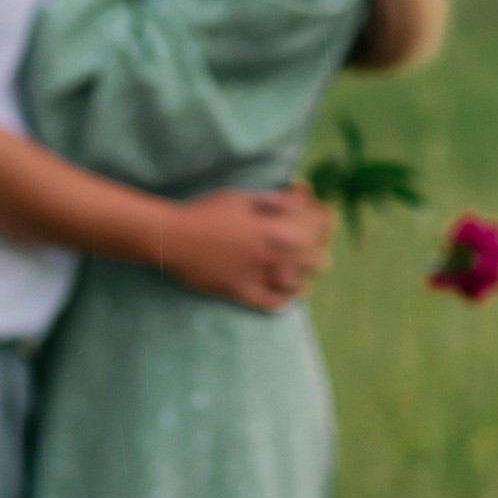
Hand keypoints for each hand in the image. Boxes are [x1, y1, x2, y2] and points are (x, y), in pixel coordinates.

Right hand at [160, 182, 336, 311]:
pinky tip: (280, 293)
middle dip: (317, 254)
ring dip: (302, 278)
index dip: (324, 224)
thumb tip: (301, 193)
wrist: (173, 238)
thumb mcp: (243, 197)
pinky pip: (273, 303)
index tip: (321, 224)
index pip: (318, 228)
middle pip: (316, 260)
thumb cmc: (207, 212)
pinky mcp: (242, 292)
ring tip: (296, 275)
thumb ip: (275, 200)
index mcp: (274, 226)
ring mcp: (258, 275)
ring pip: (299, 285)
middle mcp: (272, 253)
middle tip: (311, 253)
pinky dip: (282, 300)